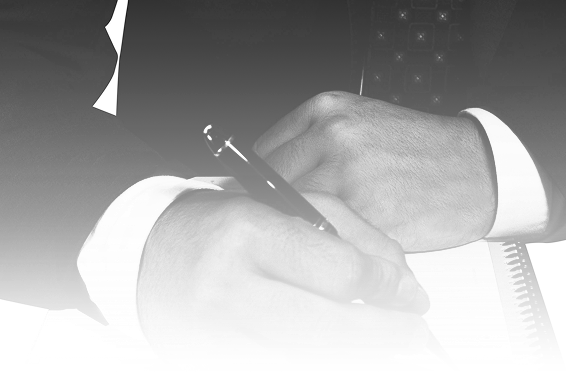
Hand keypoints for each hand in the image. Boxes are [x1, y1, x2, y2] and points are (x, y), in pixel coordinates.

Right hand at [137, 189, 430, 361]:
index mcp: (251, 233)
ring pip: (313, 351)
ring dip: (361, 347)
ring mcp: (224, 333)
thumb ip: (346, 230)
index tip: (411, 289)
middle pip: (330, 325)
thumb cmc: (222, 219)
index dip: (386, 285)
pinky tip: (345, 343)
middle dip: (384, 332)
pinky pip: (288, 360)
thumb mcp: (285, 201)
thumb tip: (396, 273)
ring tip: (390, 335)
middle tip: (416, 329)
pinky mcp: (221, 363)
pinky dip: (323, 353)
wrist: (149, 253)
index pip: (339, 272)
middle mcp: (233, 287)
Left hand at [252, 91, 496, 251]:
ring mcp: (350, 175)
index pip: (262, 153)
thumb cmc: (417, 147)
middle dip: (271, 215)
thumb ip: (312, 142)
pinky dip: (328, 252)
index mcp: (326, 109)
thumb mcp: (359, 122)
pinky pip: (330, 240)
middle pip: (272, 188)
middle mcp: (333, 136)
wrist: (474, 165)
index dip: (254, 186)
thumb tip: (266, 176)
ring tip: (305, 246)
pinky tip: (337, 253)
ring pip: (296, 218)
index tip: (252, 204)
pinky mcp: (368, 214)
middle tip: (274, 232)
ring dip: (296, 237)